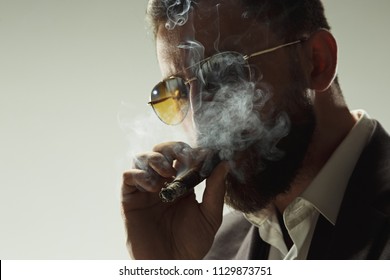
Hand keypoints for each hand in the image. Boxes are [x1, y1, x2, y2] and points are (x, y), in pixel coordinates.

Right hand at [121, 142, 227, 258]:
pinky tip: (154, 187)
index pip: (182, 157)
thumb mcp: (210, 216)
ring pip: (142, 158)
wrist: (171, 265)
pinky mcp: (130, 199)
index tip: (204, 154)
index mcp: (182, 185)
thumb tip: (224, 164)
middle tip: (182, 156)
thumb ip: (216, 190)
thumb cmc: (191, 244)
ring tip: (167, 171)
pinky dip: (140, 174)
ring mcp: (145, 190)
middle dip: (171, 148)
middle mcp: (162, 184)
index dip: (191, 152)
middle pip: (160, 152)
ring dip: (155, 158)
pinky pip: (128, 176)